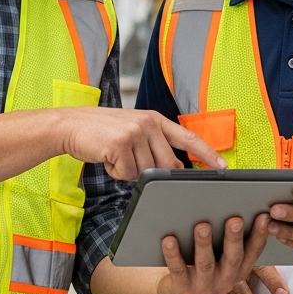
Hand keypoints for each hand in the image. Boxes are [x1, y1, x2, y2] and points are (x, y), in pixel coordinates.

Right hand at [55, 107, 226, 179]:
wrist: (70, 125)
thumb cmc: (101, 131)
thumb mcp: (133, 129)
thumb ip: (154, 143)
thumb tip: (175, 168)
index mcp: (155, 119)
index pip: (188, 138)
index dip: (207, 153)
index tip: (222, 167)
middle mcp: (148, 123)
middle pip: (168, 164)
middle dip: (151, 171)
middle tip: (128, 160)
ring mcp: (135, 132)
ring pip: (146, 172)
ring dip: (129, 171)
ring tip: (114, 155)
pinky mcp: (120, 144)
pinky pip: (127, 174)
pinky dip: (116, 172)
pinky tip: (106, 157)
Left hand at [155, 215, 270, 293]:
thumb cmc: (200, 268)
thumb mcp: (220, 258)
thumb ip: (228, 240)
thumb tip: (233, 207)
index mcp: (237, 271)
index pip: (252, 252)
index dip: (260, 236)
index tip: (264, 218)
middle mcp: (225, 281)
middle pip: (232, 258)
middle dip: (234, 238)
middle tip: (235, 220)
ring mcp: (204, 287)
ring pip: (205, 263)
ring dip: (204, 244)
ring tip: (202, 226)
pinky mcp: (183, 290)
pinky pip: (178, 269)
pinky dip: (173, 254)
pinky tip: (169, 239)